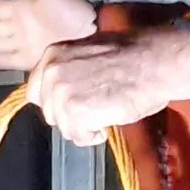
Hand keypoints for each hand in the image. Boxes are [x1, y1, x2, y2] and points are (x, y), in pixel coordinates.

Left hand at [28, 23, 189, 145]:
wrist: (153, 62)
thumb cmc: (132, 56)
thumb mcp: (89, 53)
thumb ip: (70, 70)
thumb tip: (65, 90)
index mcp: (52, 55)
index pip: (36, 91)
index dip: (56, 102)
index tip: (73, 105)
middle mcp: (51, 73)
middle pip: (49, 111)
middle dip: (69, 115)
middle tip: (94, 110)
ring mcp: (61, 94)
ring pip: (63, 126)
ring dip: (82, 126)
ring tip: (104, 115)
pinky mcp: (75, 113)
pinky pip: (77, 136)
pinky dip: (92, 135)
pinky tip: (107, 123)